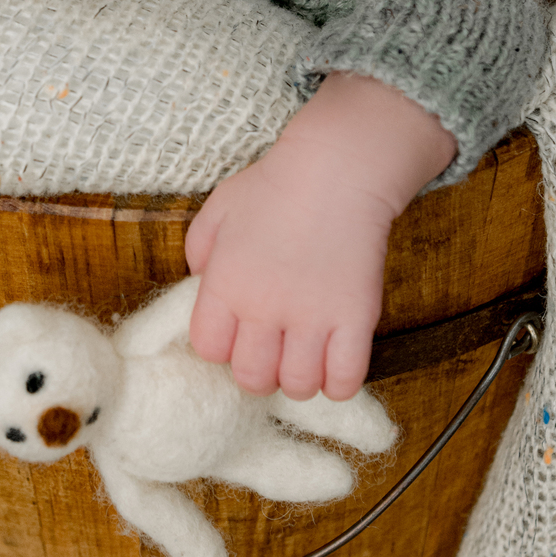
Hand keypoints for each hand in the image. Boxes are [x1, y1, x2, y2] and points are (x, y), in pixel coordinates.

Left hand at [185, 73, 455, 400]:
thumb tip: (201, 282)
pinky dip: (338, 384)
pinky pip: (345, 381)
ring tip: (305, 357)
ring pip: (298, 386)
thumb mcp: (218, 209)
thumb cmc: (275, 185)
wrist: (338, 169)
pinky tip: (336, 362)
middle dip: (260, 371)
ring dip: (299, 379)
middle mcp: (264, 308)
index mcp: (225, 284)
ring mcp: (312, 317)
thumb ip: (199, 250)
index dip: (223, 346)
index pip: (209, 349)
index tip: (239, 331)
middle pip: (252, 378)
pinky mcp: (356, 319)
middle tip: (273, 351)